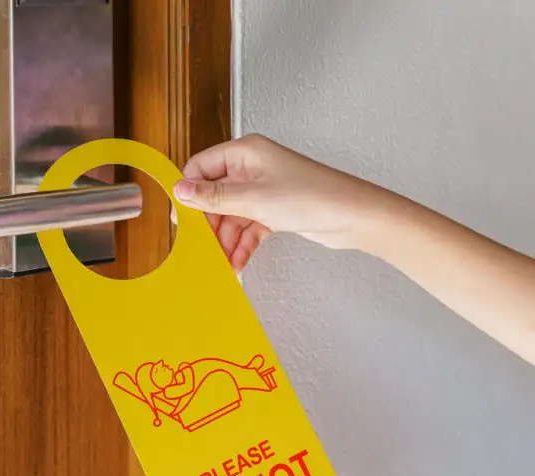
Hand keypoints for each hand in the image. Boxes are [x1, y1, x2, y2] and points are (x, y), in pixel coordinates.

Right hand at [172, 134, 407, 271]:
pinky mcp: (273, 209)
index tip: (182, 219)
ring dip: (225, 240)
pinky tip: (238, 262)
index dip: (189, 192)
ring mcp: (263, 189)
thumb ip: (214, 197)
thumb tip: (180, 191)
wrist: (353, 216)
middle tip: (202, 247)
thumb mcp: (255, 199)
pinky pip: (247, 227)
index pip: (201, 167)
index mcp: (246, 152)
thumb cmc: (314, 197)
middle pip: (214, 195)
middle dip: (209, 224)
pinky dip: (242, 245)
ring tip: (222, 263)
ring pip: (230, 215)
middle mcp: (252, 167)